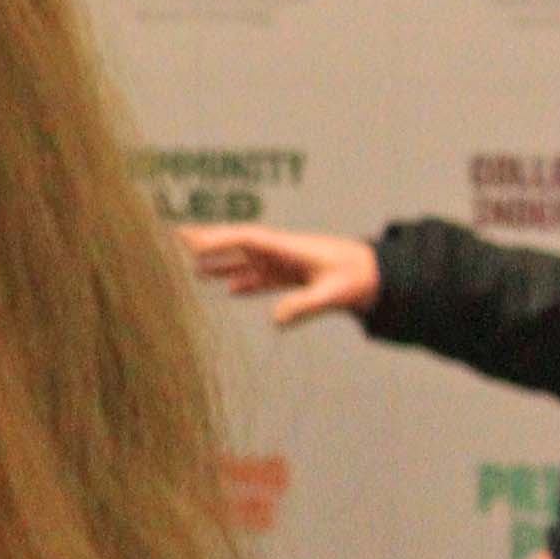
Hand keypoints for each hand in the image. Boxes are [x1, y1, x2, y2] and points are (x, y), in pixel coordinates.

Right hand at [185, 223, 381, 325]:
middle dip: (209, 242)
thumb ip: (304, 305)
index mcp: (288, 248)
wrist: (382, 277)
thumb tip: (276, 319)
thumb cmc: (360, 278)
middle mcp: (281, 252)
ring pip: (246, 262)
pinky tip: (229, 290)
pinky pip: (261, 278)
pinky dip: (243, 282)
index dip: (217, 241)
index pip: (246, 239)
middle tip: (177, 239)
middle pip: (238, 245)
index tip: (190, 244)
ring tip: (193, 269)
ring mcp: (286, 264)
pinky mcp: (293, 277)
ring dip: (221, 264)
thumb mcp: (334, 293)